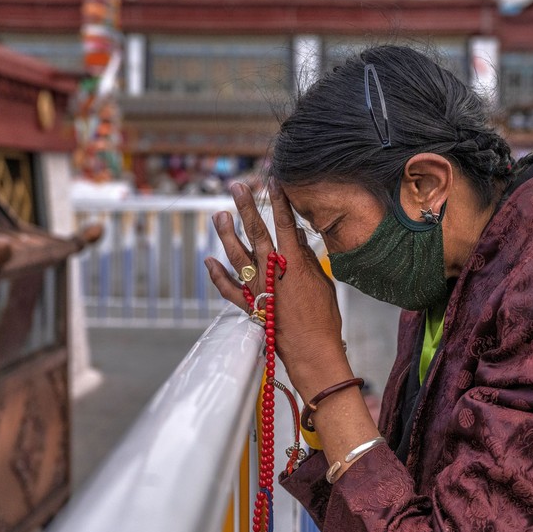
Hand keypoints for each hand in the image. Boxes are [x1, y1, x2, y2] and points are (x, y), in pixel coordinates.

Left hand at [205, 181, 351, 398]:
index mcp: (294, 263)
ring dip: (227, 234)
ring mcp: (257, 288)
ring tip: (219, 215)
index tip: (273, 180)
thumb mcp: (322, 283)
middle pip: (255, 233)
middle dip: (246, 207)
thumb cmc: (324, 318)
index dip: (279, 201)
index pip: (285, 224)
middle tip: (237, 187)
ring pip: (236, 256)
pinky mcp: (249, 305)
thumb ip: (308, 260)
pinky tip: (208, 260)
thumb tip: (298, 239)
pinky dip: (217, 275)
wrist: (311, 350)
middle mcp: (271, 271)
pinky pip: (227, 288)